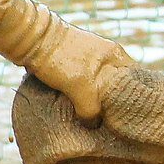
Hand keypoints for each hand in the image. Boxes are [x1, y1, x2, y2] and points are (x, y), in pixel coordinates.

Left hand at [20, 24, 134, 123]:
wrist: (28, 39)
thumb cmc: (58, 58)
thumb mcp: (81, 87)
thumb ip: (91, 108)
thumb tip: (93, 124)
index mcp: (115, 55)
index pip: (135, 80)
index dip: (132, 98)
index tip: (127, 117)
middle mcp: (104, 55)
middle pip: (115, 84)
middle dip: (110, 102)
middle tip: (107, 121)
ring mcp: (87, 58)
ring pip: (96, 85)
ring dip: (92, 100)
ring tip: (90, 118)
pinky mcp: (69, 63)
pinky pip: (80, 84)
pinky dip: (78, 95)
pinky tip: (73, 107)